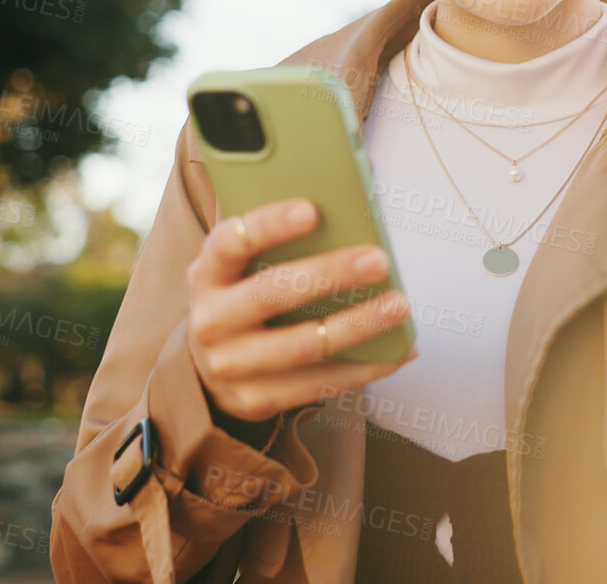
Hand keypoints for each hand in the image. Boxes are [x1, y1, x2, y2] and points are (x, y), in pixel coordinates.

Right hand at [185, 197, 417, 422]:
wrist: (210, 372)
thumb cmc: (244, 300)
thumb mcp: (243, 269)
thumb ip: (279, 241)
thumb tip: (352, 207)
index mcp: (207, 274)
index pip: (230, 242)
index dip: (268, 225)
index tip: (312, 210)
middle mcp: (211, 321)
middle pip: (273, 292)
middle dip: (330, 274)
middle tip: (378, 259)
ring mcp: (230, 365)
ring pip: (302, 345)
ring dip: (358, 325)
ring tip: (398, 305)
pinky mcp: (256, 400)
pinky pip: (319, 384)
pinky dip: (365, 367)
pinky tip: (397, 352)